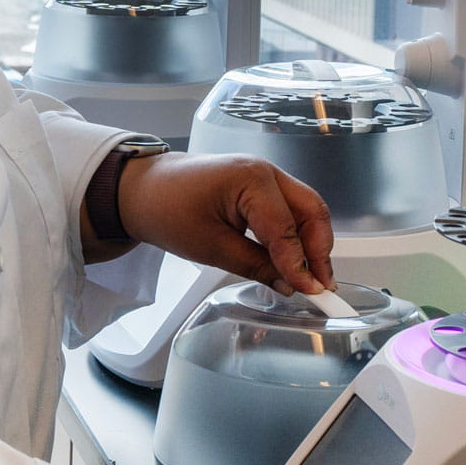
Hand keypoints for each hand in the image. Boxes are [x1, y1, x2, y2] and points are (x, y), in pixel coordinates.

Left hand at [115, 152, 333, 296]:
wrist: (142, 189)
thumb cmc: (168, 211)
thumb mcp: (211, 247)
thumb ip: (256, 266)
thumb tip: (290, 285)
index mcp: (251, 179)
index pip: (288, 229)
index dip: (301, 264)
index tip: (312, 293)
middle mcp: (266, 170)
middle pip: (311, 210)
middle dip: (320, 250)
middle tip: (323, 286)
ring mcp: (265, 174)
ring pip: (306, 208)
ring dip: (313, 242)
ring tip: (314, 278)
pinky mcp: (260, 185)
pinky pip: (290, 208)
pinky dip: (298, 233)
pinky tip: (296, 259)